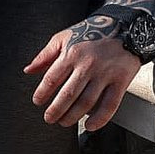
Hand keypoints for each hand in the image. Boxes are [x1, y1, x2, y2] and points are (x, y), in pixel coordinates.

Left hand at [22, 16, 141, 131]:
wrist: (125, 28)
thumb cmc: (92, 33)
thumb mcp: (65, 37)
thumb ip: (45, 55)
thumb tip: (29, 70)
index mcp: (72, 53)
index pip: (52, 79)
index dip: (42, 93)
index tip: (38, 102)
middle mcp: (88, 64)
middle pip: (68, 95)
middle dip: (55, 110)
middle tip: (49, 118)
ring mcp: (105, 74)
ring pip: (86, 103)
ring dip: (73, 117)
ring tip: (64, 122)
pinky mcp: (120, 81)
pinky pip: (109, 105)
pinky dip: (99, 119)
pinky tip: (89, 125)